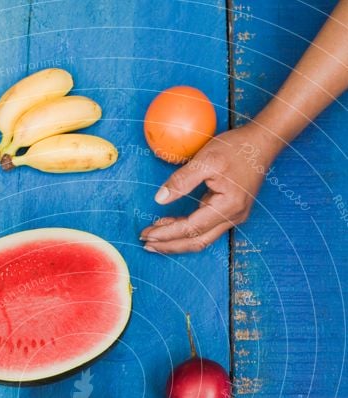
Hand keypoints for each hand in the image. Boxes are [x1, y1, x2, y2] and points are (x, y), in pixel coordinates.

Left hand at [140, 123, 276, 253]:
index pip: (191, 229)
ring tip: (155, 238)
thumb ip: (182, 181)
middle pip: (196, 242)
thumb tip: (159, 199)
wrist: (262, 142)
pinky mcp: (231, 213)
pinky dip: (187, 230)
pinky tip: (171, 224)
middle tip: (146, 244)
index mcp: (228, 206)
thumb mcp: (206, 159)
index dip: (167, 233)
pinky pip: (205, 229)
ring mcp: (234, 217)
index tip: (147, 233)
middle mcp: (233, 217)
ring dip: (177, 240)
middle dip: (170, 245)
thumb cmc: (237, 147)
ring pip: (201, 239)